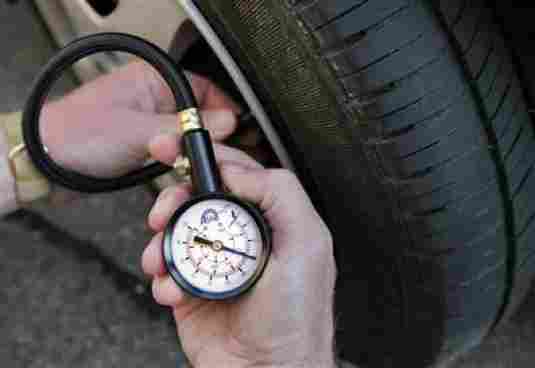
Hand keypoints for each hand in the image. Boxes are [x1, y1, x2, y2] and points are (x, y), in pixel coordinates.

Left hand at [41, 60, 238, 179]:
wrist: (45, 164)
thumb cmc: (78, 136)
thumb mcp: (138, 132)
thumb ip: (184, 129)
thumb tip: (226, 123)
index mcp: (152, 81)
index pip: (202, 89)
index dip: (223, 110)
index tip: (236, 132)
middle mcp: (153, 100)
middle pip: (198, 116)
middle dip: (208, 138)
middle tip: (220, 156)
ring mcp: (148, 123)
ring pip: (186, 137)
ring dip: (192, 154)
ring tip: (198, 168)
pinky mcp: (142, 145)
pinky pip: (172, 152)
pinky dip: (178, 163)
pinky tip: (181, 174)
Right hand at [142, 140, 336, 367]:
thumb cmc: (295, 319)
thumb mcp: (306, 245)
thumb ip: (280, 194)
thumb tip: (239, 170)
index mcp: (269, 220)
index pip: (235, 174)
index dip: (205, 156)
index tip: (175, 146)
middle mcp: (240, 237)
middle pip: (197, 197)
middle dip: (173, 198)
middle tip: (162, 210)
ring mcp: (214, 262)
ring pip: (174, 230)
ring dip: (161, 241)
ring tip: (164, 260)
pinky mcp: (191, 288)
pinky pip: (164, 268)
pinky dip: (161, 275)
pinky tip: (174, 290)